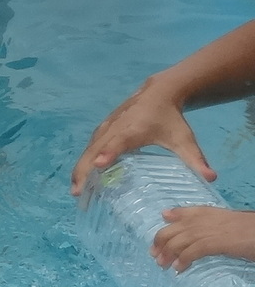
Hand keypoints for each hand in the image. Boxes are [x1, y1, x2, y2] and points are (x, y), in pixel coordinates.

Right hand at [70, 75, 211, 197]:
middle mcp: (114, 128)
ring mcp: (106, 128)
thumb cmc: (170, 118)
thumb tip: (212, 179)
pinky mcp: (103, 129)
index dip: (108, 154)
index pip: (118, 143)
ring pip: (88, 149)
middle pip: (94, 149)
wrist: (157, 93)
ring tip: (75, 191)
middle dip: (84, 170)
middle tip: (77, 194)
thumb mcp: (184, 139)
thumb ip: (195, 159)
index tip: (98, 166)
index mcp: (132, 130)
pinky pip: (90, 147)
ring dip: (80, 169)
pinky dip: (83, 162)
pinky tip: (81, 178)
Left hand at [152, 206, 254, 271]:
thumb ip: (196, 219)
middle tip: (155, 257)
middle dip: (160, 245)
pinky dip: (182, 260)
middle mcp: (199, 219)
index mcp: (202, 211)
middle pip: (170, 231)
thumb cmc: (244, 228)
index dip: (163, 231)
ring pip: (177, 243)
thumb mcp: (219, 220)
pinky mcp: (213, 243)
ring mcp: (205, 230)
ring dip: (167, 255)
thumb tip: (167, 216)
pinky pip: (191, 252)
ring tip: (163, 265)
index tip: (155, 243)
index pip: (175, 215)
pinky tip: (178, 269)